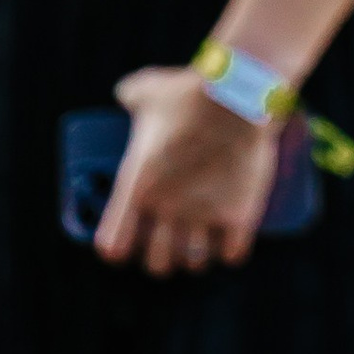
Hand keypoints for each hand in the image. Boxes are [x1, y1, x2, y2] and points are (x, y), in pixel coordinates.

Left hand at [96, 68, 280, 273]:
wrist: (240, 93)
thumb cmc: (189, 91)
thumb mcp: (148, 89)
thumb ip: (130, 95)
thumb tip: (124, 93)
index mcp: (137, 188)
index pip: (114, 244)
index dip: (118, 246)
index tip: (125, 241)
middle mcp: (168, 209)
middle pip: (158, 264)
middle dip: (162, 257)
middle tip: (170, 243)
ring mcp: (205, 215)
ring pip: (195, 264)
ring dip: (197, 258)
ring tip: (202, 246)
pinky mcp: (240, 215)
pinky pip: (232, 254)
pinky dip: (231, 251)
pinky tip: (231, 242)